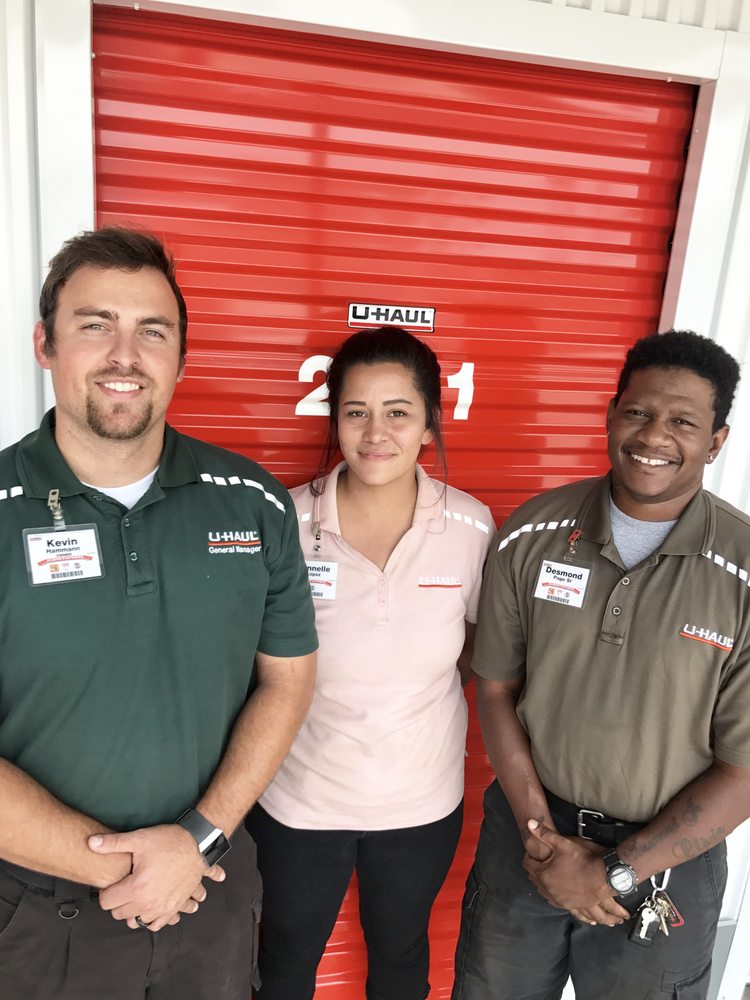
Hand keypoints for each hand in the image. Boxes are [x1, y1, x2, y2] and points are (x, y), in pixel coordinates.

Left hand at [89, 825, 225, 931]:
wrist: (198, 845)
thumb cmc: (169, 841)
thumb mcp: (140, 838)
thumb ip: (113, 843)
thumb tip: (90, 842)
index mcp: (137, 888)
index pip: (107, 902)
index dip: (105, 891)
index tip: (113, 882)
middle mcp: (149, 903)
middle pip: (119, 914)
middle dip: (117, 901)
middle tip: (123, 885)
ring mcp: (162, 909)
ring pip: (135, 922)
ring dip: (132, 911)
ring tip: (135, 894)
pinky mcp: (173, 909)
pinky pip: (155, 925)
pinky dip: (149, 918)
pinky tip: (149, 904)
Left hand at [523, 820, 629, 924]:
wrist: (603, 876)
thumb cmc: (583, 860)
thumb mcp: (562, 843)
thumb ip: (544, 833)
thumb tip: (529, 823)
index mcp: (543, 874)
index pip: (528, 864)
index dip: (530, 856)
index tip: (534, 852)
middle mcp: (548, 890)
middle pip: (534, 878)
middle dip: (535, 869)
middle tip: (540, 861)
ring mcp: (559, 899)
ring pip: (544, 892)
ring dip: (543, 883)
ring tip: (548, 875)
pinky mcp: (569, 905)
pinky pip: (556, 902)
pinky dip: (554, 896)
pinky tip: (557, 893)